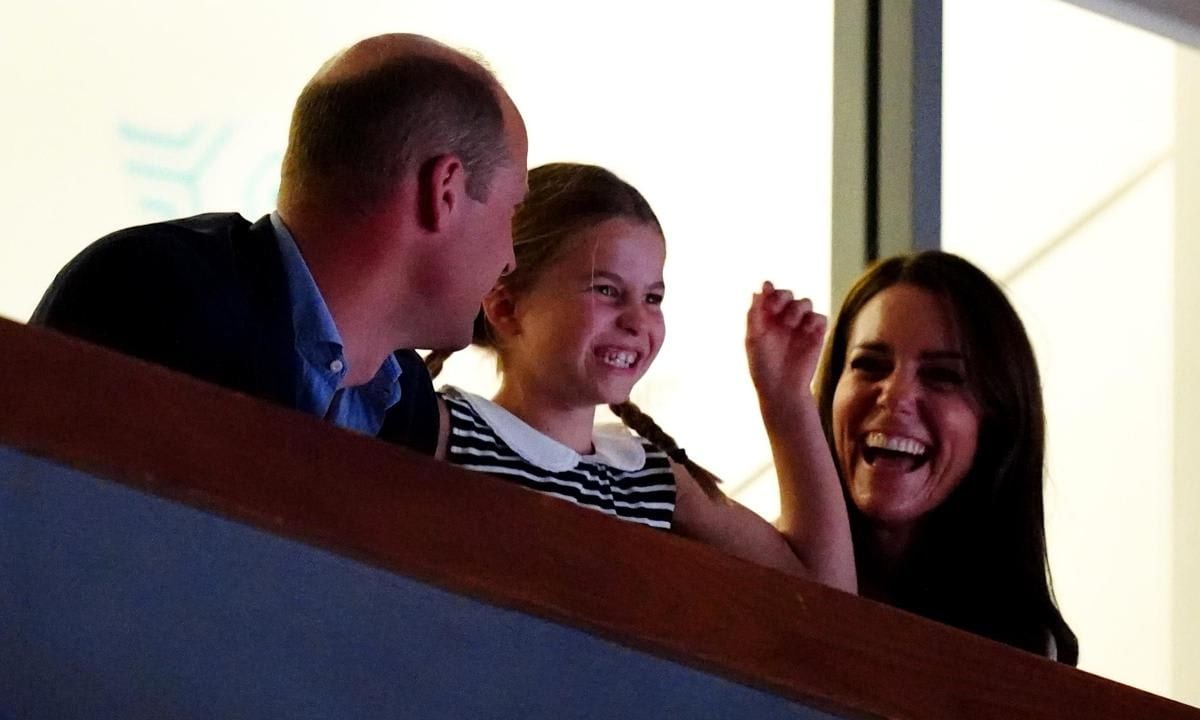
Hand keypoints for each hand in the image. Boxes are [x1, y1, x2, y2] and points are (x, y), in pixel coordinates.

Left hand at [745, 281, 826, 402]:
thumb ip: (755, 314)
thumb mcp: (754, 339)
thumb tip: (757, 290)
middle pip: (788, 294)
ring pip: (805, 302)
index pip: (770, 294)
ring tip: (790, 324)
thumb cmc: (763, 366)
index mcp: (766, 318)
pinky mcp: (817, 334)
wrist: (783, 388)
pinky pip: (820, 317)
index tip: (766, 294)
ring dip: (797, 309)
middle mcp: (784, 319)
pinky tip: (806, 330)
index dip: (770, 291)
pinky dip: (814, 319)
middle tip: (775, 309)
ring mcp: (801, 326)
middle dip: (783, 297)